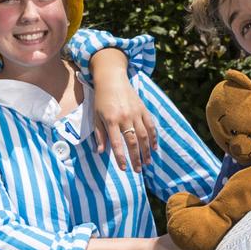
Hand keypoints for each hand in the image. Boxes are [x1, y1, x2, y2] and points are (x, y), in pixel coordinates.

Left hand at [89, 48, 157, 170]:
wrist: (112, 79)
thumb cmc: (101, 99)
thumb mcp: (96, 116)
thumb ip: (100, 134)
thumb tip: (101, 152)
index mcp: (111, 120)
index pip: (117, 143)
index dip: (121, 158)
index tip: (124, 169)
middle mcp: (125, 117)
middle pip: (133, 142)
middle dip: (136, 158)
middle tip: (138, 170)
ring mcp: (136, 113)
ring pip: (144, 135)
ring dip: (146, 151)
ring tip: (147, 162)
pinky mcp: (143, 109)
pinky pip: (151, 125)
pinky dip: (153, 137)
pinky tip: (154, 148)